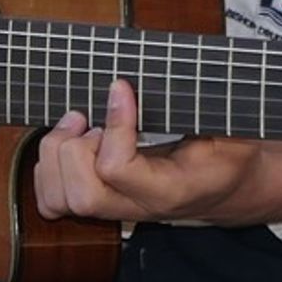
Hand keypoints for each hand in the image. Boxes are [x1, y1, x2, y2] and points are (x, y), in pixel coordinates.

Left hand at [32, 79, 260, 224]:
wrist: (232, 188)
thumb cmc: (229, 153)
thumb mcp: (229, 126)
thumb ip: (197, 103)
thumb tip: (163, 71)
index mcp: (171, 189)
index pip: (118, 168)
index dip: (114, 123)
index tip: (122, 87)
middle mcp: (138, 207)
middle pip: (82, 196)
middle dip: (74, 150)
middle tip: (89, 119)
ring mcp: (116, 210)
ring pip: (61, 201)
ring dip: (56, 158)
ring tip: (79, 125)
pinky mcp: (102, 203)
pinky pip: (54, 200)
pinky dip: (49, 169)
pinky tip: (74, 142)